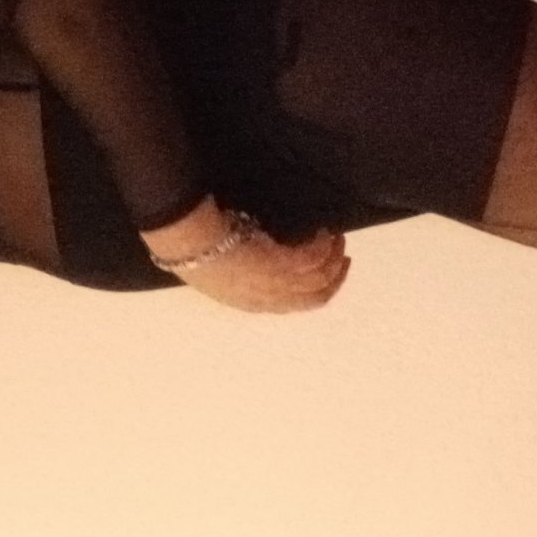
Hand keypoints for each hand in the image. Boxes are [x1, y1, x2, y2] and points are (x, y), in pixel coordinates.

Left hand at [178, 225, 351, 313]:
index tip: (327, 273)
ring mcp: (276, 284)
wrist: (191, 246)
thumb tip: (259, 246)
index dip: (316, 290)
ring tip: (338, 238)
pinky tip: (323, 232)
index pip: (295, 305)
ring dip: (334, 257)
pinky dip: (322, 245)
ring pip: (319, 277)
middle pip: (315, 297)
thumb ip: (246, 268)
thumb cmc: (199, 253)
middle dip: (335, 278)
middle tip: (345, 258)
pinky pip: (313, 258)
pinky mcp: (280, 266)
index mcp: (254, 304)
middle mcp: (270, 299)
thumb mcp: (224, 270)